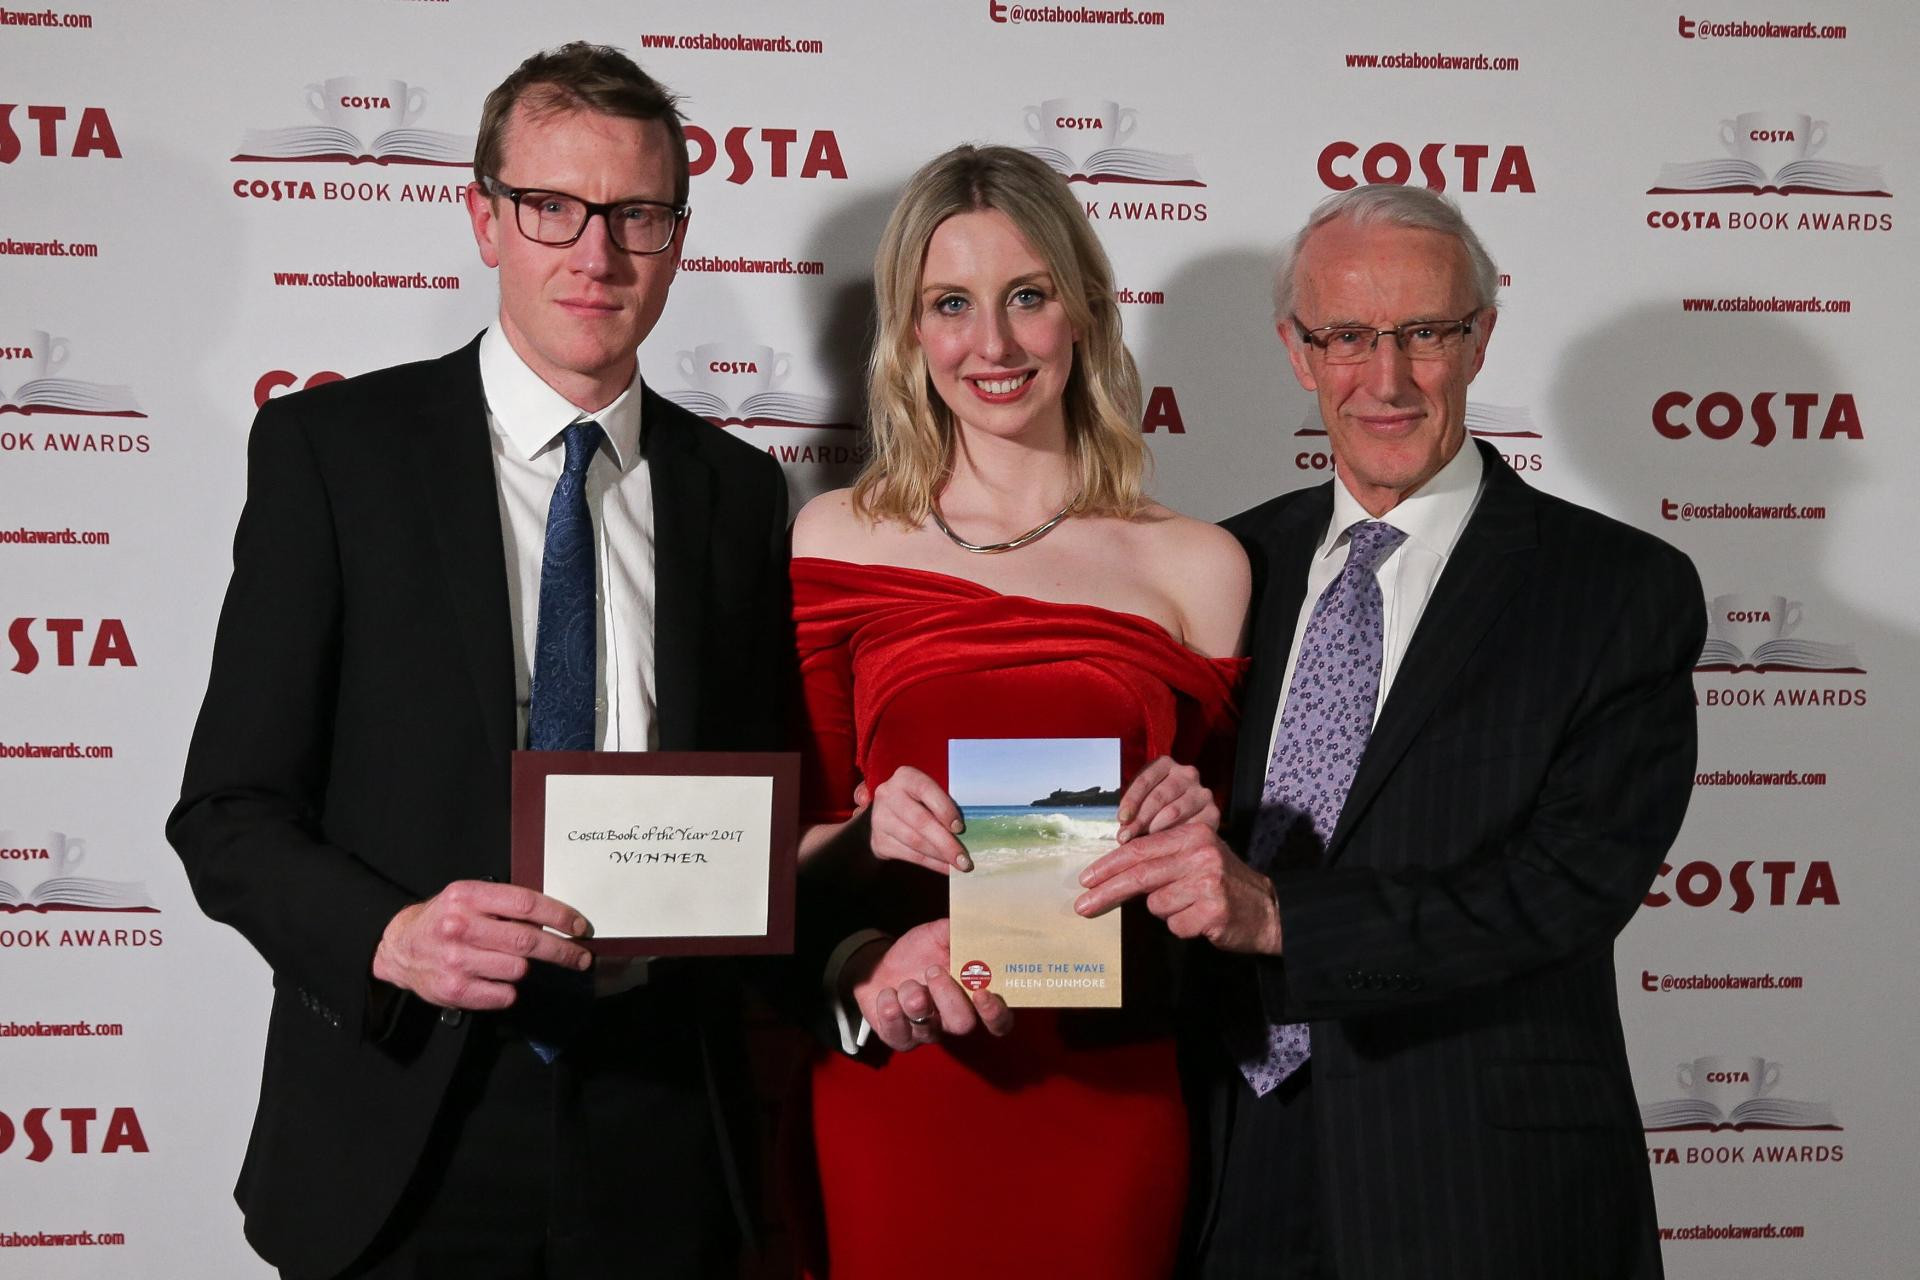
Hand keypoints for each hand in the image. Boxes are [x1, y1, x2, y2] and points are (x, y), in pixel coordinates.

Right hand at [371, 880, 592, 1009]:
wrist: (400, 949)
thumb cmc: (443, 919)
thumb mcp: (468, 897)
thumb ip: (504, 903)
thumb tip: (556, 916)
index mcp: (467, 896)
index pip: (526, 904)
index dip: (559, 916)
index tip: (580, 926)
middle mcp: (460, 926)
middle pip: (527, 940)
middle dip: (563, 950)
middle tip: (581, 957)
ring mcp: (456, 960)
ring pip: (518, 969)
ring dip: (526, 968)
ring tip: (517, 963)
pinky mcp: (454, 990)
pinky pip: (503, 994)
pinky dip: (508, 990)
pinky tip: (498, 980)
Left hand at [845, 918, 1013, 1051]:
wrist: (882, 964)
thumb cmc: (919, 952)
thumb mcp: (939, 935)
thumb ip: (959, 932)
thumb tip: (979, 924)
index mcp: (972, 998)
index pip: (998, 1021)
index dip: (995, 1013)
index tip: (981, 992)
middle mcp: (954, 1019)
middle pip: (963, 1024)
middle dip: (948, 997)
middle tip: (932, 971)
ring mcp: (927, 1032)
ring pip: (928, 1030)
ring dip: (914, 1000)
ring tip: (906, 982)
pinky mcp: (900, 1038)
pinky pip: (897, 1034)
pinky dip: (890, 1010)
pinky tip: (888, 993)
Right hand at [861, 765, 970, 873]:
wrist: (887, 813)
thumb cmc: (921, 800)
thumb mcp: (930, 791)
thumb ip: (946, 802)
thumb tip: (973, 827)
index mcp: (906, 777)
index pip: (926, 790)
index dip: (944, 809)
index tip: (960, 828)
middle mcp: (889, 795)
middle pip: (920, 821)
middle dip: (946, 843)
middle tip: (965, 860)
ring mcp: (880, 819)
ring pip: (915, 842)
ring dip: (940, 856)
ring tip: (959, 865)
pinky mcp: (879, 841)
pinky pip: (910, 855)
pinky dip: (932, 864)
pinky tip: (946, 868)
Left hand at [1074, 824, 1283, 954]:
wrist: (1269, 910)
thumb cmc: (1224, 884)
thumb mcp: (1198, 858)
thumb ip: (1162, 859)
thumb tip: (1112, 873)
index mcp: (1193, 835)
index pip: (1139, 850)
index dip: (1108, 866)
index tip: (1085, 880)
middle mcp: (1200, 854)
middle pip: (1139, 876)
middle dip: (1106, 892)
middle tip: (1082, 906)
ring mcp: (1208, 883)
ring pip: (1156, 905)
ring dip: (1167, 912)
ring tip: (1192, 907)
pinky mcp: (1213, 911)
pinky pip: (1175, 926)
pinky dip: (1183, 928)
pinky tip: (1203, 921)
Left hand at [1116, 755, 1219, 841]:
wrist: (1190, 820)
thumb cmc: (1158, 809)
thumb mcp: (1142, 801)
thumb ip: (1133, 812)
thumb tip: (1124, 833)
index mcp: (1166, 764)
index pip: (1145, 779)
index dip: (1131, 800)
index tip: (1122, 819)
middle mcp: (1187, 773)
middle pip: (1159, 796)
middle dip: (1140, 819)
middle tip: (1126, 837)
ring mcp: (1202, 792)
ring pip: (1173, 811)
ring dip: (1154, 829)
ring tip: (1142, 843)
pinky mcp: (1213, 812)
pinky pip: (1190, 825)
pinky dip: (1175, 836)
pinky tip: (1164, 845)